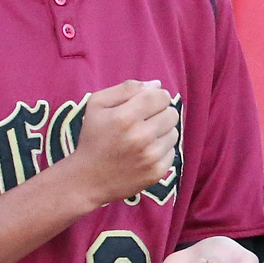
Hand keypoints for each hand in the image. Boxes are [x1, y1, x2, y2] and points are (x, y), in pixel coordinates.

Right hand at [62, 80, 179, 206]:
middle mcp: (141, 136)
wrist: (88, 178)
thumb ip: (126, 89)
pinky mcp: (157, 172)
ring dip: (162, 132)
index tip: (148, 102)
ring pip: (175, 132)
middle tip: (145, 121)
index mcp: (125, 117)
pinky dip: (161, 150)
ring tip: (143, 137)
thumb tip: (156, 84)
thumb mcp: (97, 105)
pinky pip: (172, 152)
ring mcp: (151, 156)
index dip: (157, 96)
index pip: (161, 97)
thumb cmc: (93, 137)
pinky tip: (145, 152)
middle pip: (172, 113)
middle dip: (161, 113)